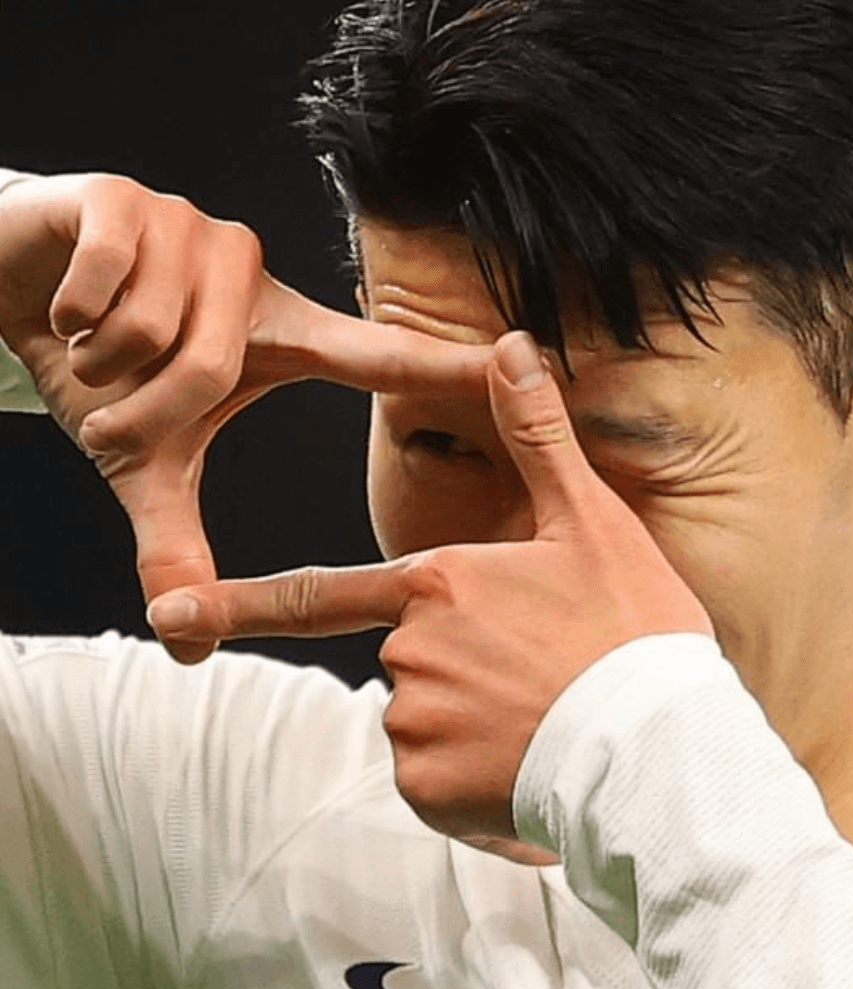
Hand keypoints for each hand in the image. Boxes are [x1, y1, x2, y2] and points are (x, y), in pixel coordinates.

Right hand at [0, 172, 490, 659]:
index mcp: (279, 333)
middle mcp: (253, 273)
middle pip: (213, 368)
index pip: (377, 352)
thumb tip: (189, 646)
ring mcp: (195, 230)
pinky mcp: (129, 198)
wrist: (10, 290)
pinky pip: (107, 283)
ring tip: (92, 347)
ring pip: (156, 330)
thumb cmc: (101, 371)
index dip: (445, 363)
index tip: (521, 359)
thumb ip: (176, 544)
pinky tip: (64, 308)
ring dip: (102, 365)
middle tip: (111, 403)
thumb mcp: (145, 461)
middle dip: (142, 407)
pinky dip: (69, 316)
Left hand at [147, 332, 713, 861]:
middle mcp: (409, 652)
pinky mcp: (431, 790)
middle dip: (458, 668)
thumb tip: (513, 343)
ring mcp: (415, 725)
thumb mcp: (590, 522)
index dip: (239, 603)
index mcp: (436, 584)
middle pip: (407, 658)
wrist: (658, 749)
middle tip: (541, 677)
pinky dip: (472, 779)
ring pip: (423, 721)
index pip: (320, 593)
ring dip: (470, 725)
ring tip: (544, 722)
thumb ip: (537, 435)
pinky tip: (526, 767)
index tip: (172, 613)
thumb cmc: (631, 630)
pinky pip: (436, 781)